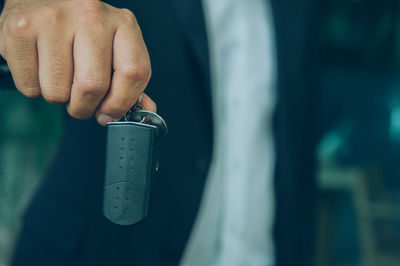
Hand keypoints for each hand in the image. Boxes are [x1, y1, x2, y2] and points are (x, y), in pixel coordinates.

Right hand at [0, 0, 155, 124]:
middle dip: (85, 108)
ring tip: (60, 79)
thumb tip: (146, 110)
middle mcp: (91, 15)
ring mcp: (54, 20)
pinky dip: (35, 90)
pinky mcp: (21, 29)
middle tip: (80, 103)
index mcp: (123, 23)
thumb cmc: (83, 30)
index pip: (134, 73)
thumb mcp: (115, 46)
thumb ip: (130, 78)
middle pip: (93, 87)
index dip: (121, 104)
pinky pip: (30, 87)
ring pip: (58, 93)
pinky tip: (41, 69)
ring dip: (59, 99)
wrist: (42, 0)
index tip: (108, 114)